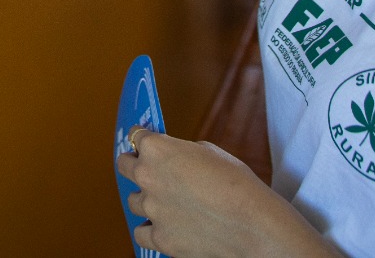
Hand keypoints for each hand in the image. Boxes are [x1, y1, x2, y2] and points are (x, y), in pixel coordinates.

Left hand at [117, 130, 336, 257]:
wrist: (251, 223)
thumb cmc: (236, 183)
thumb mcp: (208, 151)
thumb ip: (182, 152)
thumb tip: (175, 159)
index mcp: (157, 149)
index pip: (136, 136)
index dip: (142, 139)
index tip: (144, 143)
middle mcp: (147, 176)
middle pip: (124, 166)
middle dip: (134, 165)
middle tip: (145, 169)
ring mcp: (151, 209)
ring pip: (133, 201)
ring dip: (146, 199)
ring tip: (162, 203)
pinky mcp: (159, 238)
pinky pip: (141, 232)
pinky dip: (150, 230)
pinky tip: (162, 226)